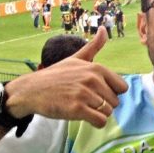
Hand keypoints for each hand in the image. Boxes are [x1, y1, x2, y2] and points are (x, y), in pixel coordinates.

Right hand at [5, 27, 127, 126]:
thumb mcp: (75, 58)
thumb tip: (103, 29)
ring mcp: (84, 94)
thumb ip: (93, 46)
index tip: (97, 92)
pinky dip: (95, 123)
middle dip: (103, 104)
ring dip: (97, 114)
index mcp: (96, 68)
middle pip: (115, 102)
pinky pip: (100, 121)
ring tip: (82, 106)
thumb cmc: (56, 76)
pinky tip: (83, 116)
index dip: (111, 92)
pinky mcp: (77, 109)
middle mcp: (92, 79)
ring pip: (108, 112)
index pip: (122, 87)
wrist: (31, 90)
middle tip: (85, 100)